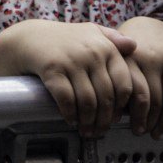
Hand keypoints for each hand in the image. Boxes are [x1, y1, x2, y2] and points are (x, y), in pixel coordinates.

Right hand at [3, 19, 135, 136]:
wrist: (28, 37)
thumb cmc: (63, 39)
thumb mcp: (90, 31)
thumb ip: (113, 38)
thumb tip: (134, 46)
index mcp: (105, 47)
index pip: (124, 84)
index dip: (122, 106)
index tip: (117, 119)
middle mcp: (91, 53)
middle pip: (106, 97)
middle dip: (104, 120)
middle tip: (100, 131)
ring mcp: (71, 61)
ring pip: (88, 102)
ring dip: (88, 121)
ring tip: (86, 130)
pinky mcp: (52, 69)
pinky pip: (67, 99)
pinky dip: (70, 114)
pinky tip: (71, 120)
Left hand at [117, 16, 162, 137]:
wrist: (151, 25)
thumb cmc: (127, 50)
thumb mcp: (115, 58)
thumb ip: (115, 82)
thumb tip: (114, 115)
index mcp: (129, 56)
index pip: (136, 93)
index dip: (136, 115)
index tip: (133, 129)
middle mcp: (152, 55)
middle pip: (155, 97)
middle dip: (151, 121)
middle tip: (146, 133)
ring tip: (159, 131)